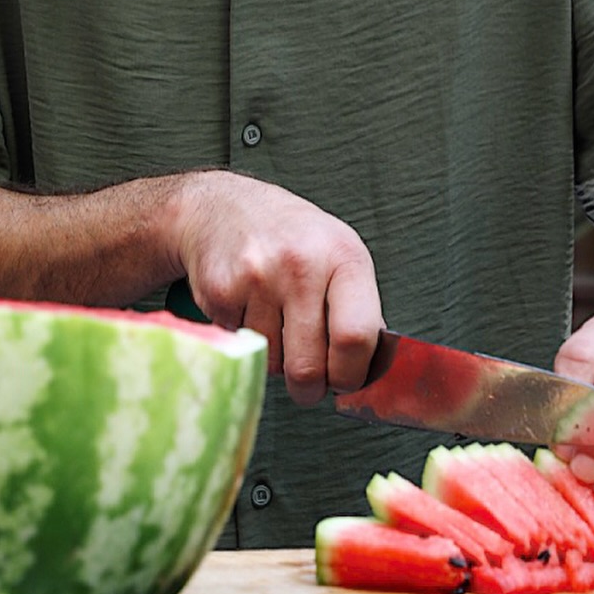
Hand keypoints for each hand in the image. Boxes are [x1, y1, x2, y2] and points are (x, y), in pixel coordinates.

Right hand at [173, 172, 381, 405]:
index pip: (355, 338)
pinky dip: (246, 339)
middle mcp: (301, 264)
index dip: (351, 375)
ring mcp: (258, 277)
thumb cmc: (293, 237)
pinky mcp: (221, 291)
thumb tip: (371, 368)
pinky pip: (241, 346)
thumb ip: (359, 308)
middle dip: (310, 387)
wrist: (225, 205)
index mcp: (344, 256)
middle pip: (308, 367)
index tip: (345, 380)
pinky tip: (249, 307)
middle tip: (308, 379)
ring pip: (272, 363)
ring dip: (276, 358)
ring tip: (276, 320)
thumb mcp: (340, 253)